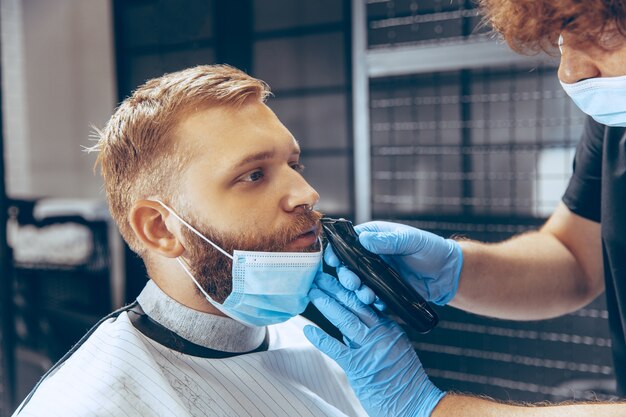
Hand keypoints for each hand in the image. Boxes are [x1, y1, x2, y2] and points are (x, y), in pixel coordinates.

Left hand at [304, 272, 444, 416]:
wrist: (416, 404)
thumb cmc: (404, 380)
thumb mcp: (393, 350)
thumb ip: (372, 335)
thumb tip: (348, 325)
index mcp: (389, 327)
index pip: (366, 302)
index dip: (349, 288)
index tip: (337, 275)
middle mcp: (380, 334)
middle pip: (354, 305)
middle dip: (334, 288)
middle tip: (318, 275)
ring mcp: (370, 349)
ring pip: (345, 319)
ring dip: (326, 304)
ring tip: (312, 292)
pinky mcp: (359, 367)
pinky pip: (336, 349)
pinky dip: (321, 338)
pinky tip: (309, 329)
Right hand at [325, 221, 462, 305]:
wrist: (448, 274)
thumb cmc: (431, 249)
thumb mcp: (411, 241)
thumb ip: (389, 240)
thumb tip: (365, 240)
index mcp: (375, 238)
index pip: (348, 243)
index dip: (337, 251)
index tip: (332, 261)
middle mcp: (372, 257)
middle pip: (348, 266)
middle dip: (346, 276)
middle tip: (353, 283)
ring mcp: (377, 275)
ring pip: (358, 284)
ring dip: (358, 291)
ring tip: (367, 295)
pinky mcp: (385, 291)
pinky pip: (372, 298)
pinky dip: (370, 302)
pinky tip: (375, 303)